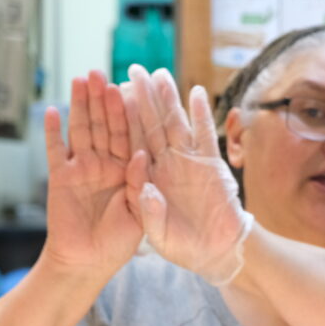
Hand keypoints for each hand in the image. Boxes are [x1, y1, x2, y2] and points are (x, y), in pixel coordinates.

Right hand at [41, 71, 142, 278]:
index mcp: (130, 171)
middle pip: (105, 126)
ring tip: (80, 80)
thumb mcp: (141, 213)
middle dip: (103, 100)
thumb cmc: (120, 242)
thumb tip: (144, 154)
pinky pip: (56, 151)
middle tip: (102, 72)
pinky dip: (53, 132)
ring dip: (80, 106)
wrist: (90, 263)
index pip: (131, 135)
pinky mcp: (61, 178)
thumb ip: (142, 184)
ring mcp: (82, 169)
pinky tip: (52, 110)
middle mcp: (106, 165)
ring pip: (82, 131)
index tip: (132, 87)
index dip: (130, 112)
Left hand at [125, 65, 252, 285]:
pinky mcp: (212, 165)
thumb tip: (145, 178)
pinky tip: (197, 93)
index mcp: (147, 177)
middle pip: (151, 124)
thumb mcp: (156, 232)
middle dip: (142, 98)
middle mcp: (166, 164)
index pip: (129, 140)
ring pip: (176, 123)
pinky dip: (202, 114)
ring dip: (169, 99)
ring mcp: (190, 162)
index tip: (109, 93)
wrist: (216, 255)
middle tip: (133, 70)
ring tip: (161, 73)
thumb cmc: (184, 246)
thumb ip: (148, 207)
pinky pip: (205, 135)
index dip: (120, 117)